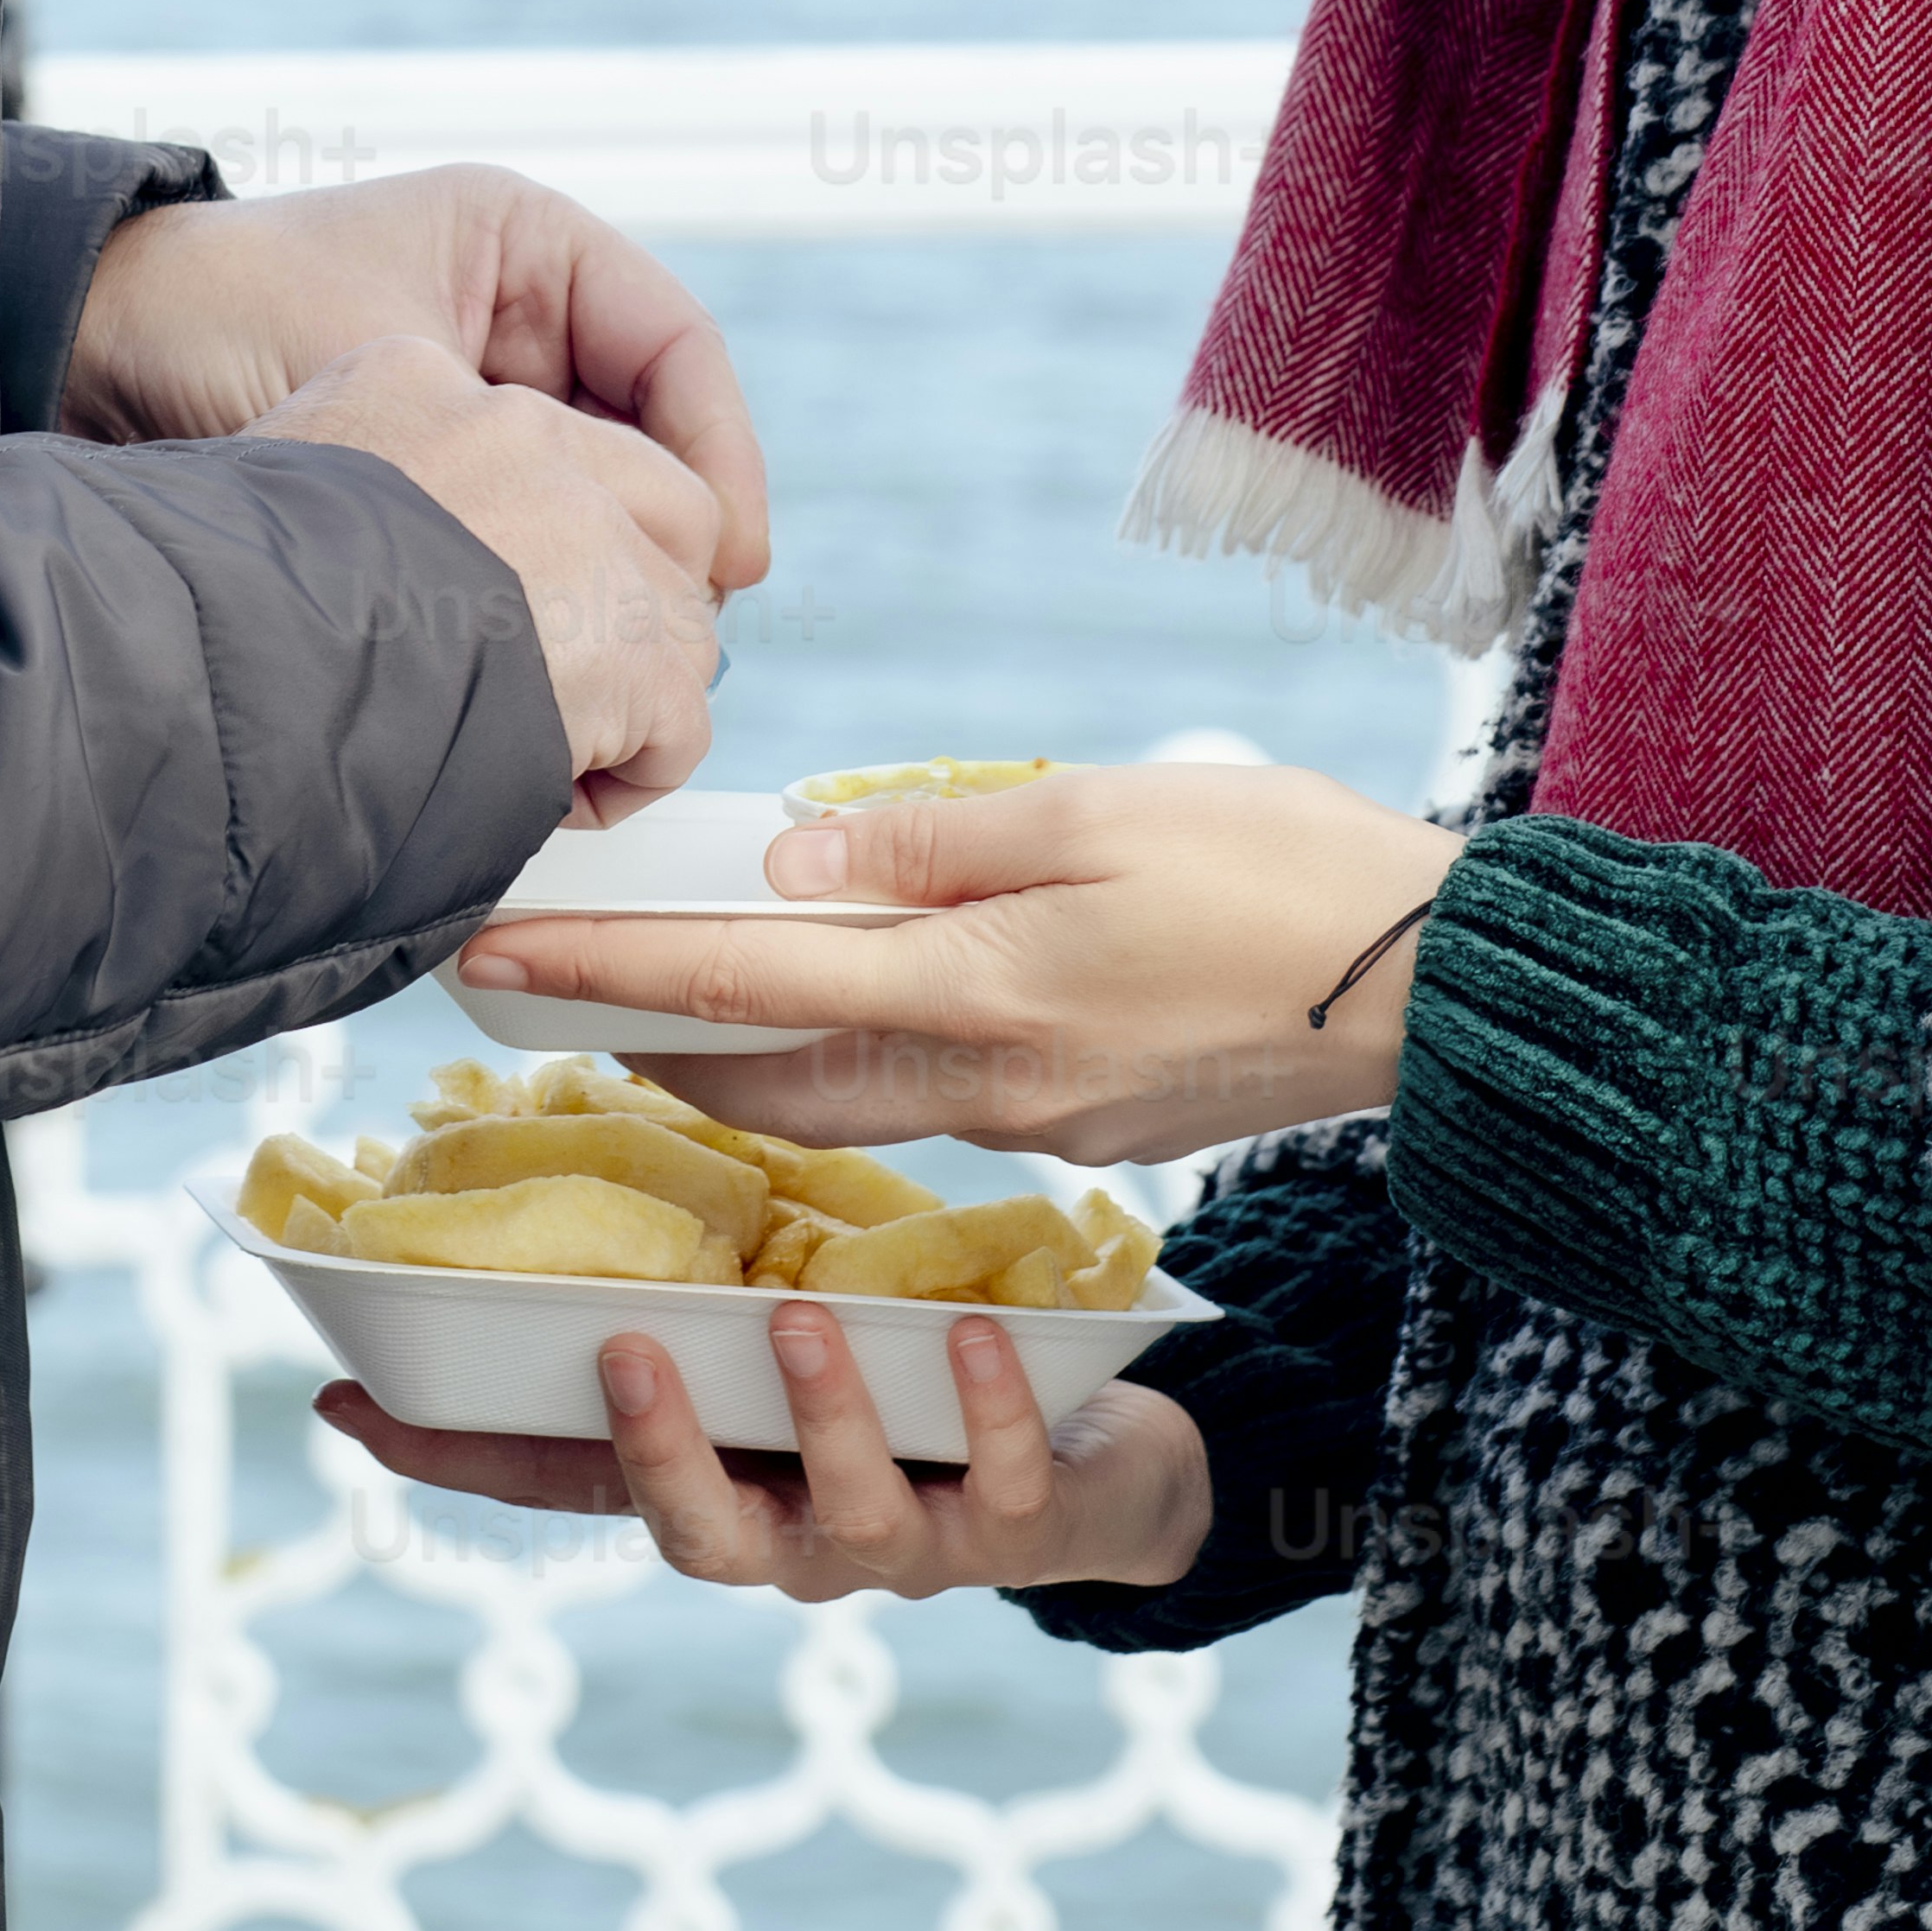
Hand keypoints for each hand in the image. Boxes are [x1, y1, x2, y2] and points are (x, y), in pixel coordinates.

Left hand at [64, 169, 767, 590]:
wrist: (86, 356)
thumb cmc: (216, 315)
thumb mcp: (371, 354)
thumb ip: (479, 442)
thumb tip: (579, 552)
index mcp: (525, 246)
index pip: (675, 348)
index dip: (719, 453)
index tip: (727, 556)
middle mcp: (521, 315)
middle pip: (654, 431)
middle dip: (675, 534)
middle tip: (681, 635)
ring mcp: (486, 393)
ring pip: (601, 494)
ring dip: (617, 574)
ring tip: (625, 659)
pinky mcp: (443, 468)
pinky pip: (531, 532)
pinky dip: (549, 589)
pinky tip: (549, 653)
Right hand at [256, 334, 723, 806]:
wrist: (216, 686)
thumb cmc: (208, 618)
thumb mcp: (262, 496)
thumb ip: (350, 497)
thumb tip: (385, 563)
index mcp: (413, 381)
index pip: (535, 443)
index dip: (534, 541)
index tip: (483, 609)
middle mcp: (514, 432)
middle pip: (649, 502)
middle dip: (632, 597)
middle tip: (570, 675)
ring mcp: (585, 530)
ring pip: (677, 613)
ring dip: (633, 693)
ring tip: (550, 749)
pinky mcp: (629, 641)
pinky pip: (681, 719)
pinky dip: (636, 775)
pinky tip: (559, 796)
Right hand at [319, 1296, 1213, 1607]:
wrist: (1094, 1476)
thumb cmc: (912, 1388)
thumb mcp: (790, 1339)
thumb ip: (697, 1297)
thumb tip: (569, 1187)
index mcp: (724, 1482)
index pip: (567, 1486)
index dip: (460, 1460)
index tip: (358, 1402)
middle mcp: (796, 1538)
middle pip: (697, 1537)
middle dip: (658, 1454)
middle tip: (627, 1352)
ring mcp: (907, 1547)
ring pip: (846, 1517)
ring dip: (820, 1418)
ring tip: (798, 1318)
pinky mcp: (1015, 1527)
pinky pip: (995, 1477)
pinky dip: (982, 1405)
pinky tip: (968, 1331)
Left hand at [450, 762, 1451, 1165]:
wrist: (1433, 992)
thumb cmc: (1280, 870)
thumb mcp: (1100, 809)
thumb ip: (937, 835)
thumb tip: (794, 852)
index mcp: (982, 996)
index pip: (748, 985)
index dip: (611, 971)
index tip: (498, 951)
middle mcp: (989, 1086)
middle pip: (768, 1079)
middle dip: (641, 1043)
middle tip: (535, 992)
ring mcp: (1036, 1122)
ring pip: (840, 1096)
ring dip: (735, 1060)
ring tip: (647, 998)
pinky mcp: (1081, 1120)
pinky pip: (922, 1095)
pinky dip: (843, 1054)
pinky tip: (827, 994)